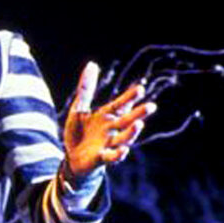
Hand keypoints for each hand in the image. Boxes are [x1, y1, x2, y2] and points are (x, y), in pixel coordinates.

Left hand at [62, 62, 155, 177]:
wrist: (72, 158)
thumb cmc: (79, 133)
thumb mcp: (79, 109)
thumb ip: (86, 89)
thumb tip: (92, 64)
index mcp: (108, 116)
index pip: (121, 104)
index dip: (130, 97)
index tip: (140, 88)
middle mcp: (112, 129)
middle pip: (128, 120)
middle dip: (139, 114)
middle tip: (151, 106)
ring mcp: (108, 144)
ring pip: (124, 138)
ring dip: (132, 133)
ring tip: (139, 125)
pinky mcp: (101, 158)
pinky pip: (112, 157)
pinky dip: (118, 154)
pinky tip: (123, 150)